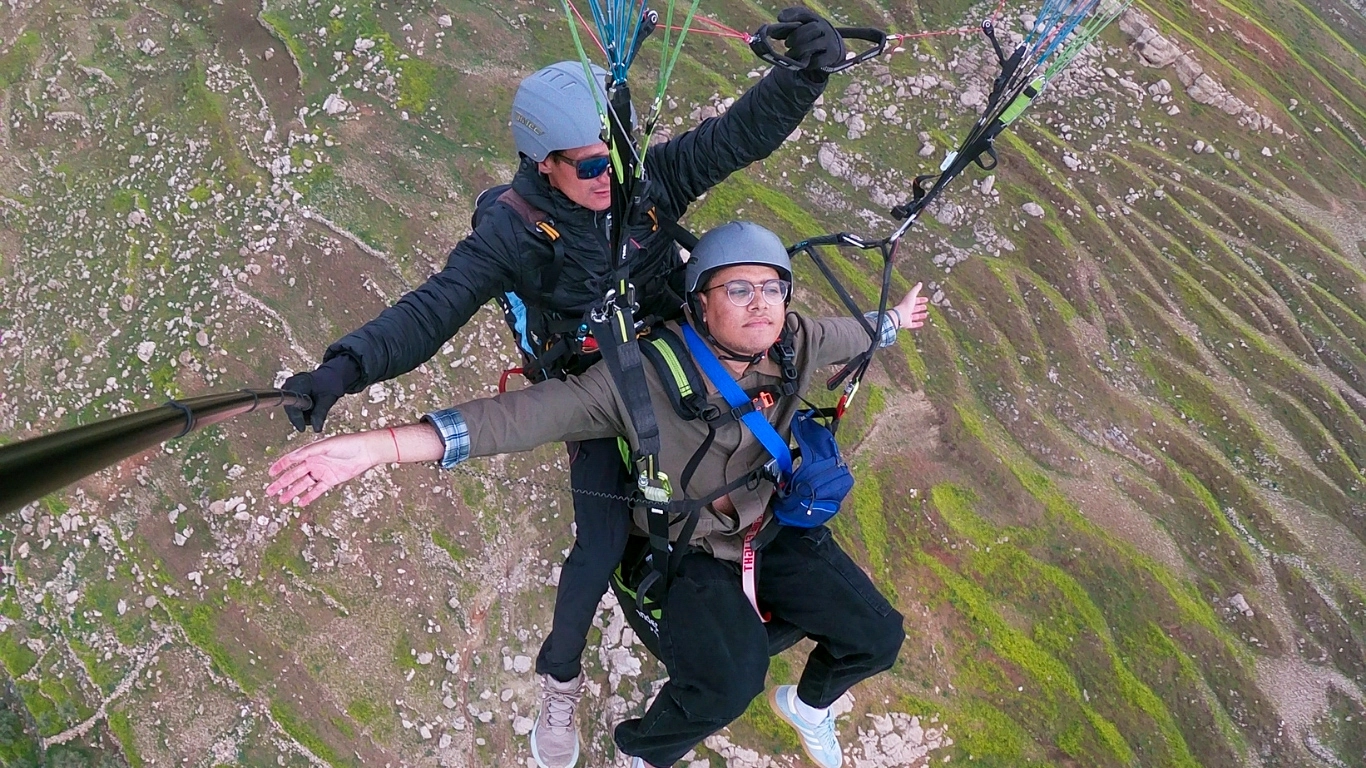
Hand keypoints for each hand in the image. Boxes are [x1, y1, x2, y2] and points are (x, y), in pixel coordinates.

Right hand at [266, 432, 386, 505]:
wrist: (365, 451)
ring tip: (282, 500)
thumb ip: (308, 451)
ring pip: (303, 484)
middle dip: (281, 483)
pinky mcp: (331, 481)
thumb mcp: (325, 445)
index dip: (280, 466)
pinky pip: (317, 490)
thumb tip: (292, 457)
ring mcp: (322, 472)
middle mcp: (314, 462)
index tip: (270, 473)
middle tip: (270, 491)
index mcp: (311, 452)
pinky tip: (300, 503)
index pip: (291, 460)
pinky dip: (309, 497)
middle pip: (294, 475)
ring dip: (292, 492)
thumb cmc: (347, 444)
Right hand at [282, 355, 358, 431]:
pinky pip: (294, 409)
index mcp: (298, 383)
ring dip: (304, 414)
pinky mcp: (289, 395)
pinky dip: (303, 412)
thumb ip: (320, 413)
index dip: (296, 418)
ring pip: (292, 411)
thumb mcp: (328, 399)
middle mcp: (289, 385)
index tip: (302, 429)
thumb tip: (316, 429)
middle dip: (303, 416)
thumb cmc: (330, 383)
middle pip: (291, 409)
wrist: (329, 376)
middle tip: (317, 412)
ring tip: (316, 406)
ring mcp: (287, 390)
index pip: (292, 404)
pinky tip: (311, 406)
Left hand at [773, 7, 845, 71]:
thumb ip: (787, 30)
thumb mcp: (802, 29)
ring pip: (814, 45)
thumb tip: (772, 32)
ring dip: (798, 50)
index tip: (779, 19)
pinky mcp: (832, 55)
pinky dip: (807, 63)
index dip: (792, 15)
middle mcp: (824, 28)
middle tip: (786, 44)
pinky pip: (818, 60)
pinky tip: (802, 63)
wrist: (833, 47)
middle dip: (796, 36)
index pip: (804, 13)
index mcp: (815, 19)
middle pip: (812, 29)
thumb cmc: (811, 36)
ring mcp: (830, 41)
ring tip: (789, 54)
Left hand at [893, 282, 929, 329]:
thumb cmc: (905, 305)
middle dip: (920, 307)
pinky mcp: (907, 324)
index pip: (915, 300)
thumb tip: (920, 283)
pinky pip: (913, 324)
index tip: (926, 299)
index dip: (920, 299)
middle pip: (914, 308)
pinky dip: (918, 324)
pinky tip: (922, 323)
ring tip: (926, 315)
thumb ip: (916, 289)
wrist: (900, 315)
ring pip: (914, 316)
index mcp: (907, 302)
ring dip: (920, 315)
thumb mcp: (912, 295)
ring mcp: (907, 317)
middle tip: (925, 307)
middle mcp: (907, 310)